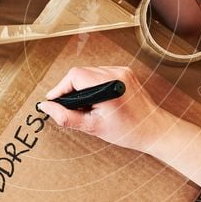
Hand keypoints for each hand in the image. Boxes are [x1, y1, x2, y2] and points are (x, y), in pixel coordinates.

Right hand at [37, 65, 170, 152]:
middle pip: (81, 73)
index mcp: (108, 85)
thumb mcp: (93, 127)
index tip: (53, 100)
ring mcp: (122, 71)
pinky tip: (98, 98)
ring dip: (83, 86)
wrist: (153, 129)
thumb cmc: (128, 131)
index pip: (74, 76)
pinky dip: (94, 84)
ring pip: (90, 72)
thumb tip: (47, 107)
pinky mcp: (126, 72)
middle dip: (71, 88)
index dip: (60, 88)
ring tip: (85, 105)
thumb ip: (66, 117)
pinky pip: (101, 73)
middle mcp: (116, 73)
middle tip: (70, 107)